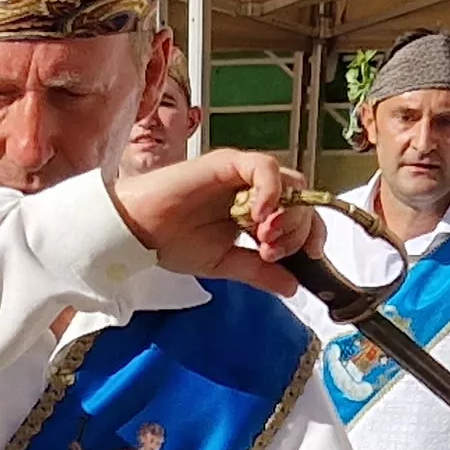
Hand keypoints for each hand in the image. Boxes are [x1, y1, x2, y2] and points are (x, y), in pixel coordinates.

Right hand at [107, 150, 316, 296]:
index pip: (301, 216)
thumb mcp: (224, 264)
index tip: (310, 257)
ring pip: (290, 183)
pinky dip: (271, 189)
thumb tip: (293, 286)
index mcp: (256, 213)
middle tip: (272, 252)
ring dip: (287, 212)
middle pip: (301, 200)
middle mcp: (254, 190)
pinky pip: (264, 167)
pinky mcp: (228, 162)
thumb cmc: (172, 242)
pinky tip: (261, 216)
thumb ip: (258, 272)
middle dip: (297, 230)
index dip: (312, 235)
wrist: (137, 230)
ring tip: (263, 237)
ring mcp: (242, 174)